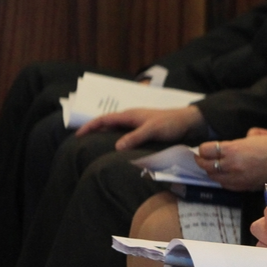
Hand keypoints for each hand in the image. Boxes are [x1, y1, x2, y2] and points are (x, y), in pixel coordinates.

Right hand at [75, 105, 204, 150]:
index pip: (104, 119)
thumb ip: (136, 137)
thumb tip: (116, 147)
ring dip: (106, 136)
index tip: (76, 135)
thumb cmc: (172, 123)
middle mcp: (132, 118)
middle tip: (82, 144)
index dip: (90, 126)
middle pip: (108, 124)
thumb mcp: (153, 129)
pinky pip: (126, 135)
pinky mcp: (145, 131)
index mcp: (130, 115)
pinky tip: (118, 151)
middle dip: (94, 131)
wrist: (190, 122)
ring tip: (96, 149)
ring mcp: (139, 124)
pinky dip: (118, 140)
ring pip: (117, 130)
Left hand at [193, 135, 266, 190]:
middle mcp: (231, 165)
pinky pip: (225, 185)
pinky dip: (222, 180)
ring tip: (213, 167)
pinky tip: (225, 175)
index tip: (204, 148)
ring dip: (211, 171)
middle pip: (206, 165)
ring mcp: (236, 178)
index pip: (206, 150)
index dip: (203, 149)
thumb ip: (236, 143)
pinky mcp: (243, 186)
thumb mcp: (252, 137)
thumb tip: (230, 146)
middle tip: (201, 158)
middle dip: (202, 161)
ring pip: (214, 177)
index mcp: (232, 150)